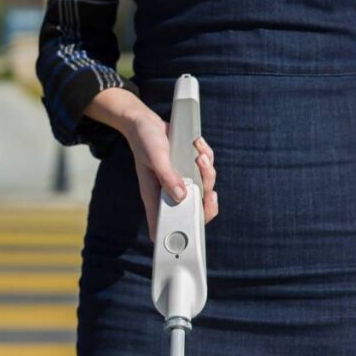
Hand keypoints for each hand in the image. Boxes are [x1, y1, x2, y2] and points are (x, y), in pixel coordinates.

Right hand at [85, 88, 217, 241]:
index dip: (179, 232)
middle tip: (211, 192)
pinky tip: (198, 145)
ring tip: (200, 156)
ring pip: (204, 188)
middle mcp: (168, 191)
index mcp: (155, 196)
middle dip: (207, 200)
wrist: (145, 122)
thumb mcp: (155, 157)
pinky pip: (205, 169)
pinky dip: (207, 157)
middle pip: (193, 210)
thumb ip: (167, 176)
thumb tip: (182, 196)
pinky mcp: (188, 168)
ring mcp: (180, 181)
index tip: (193, 226)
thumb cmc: (144, 141)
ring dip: (208, 171)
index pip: (164, 225)